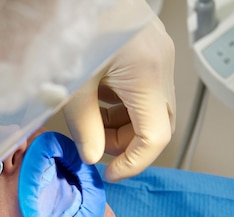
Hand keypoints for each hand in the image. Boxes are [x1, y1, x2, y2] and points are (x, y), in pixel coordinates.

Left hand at [62, 15, 175, 181]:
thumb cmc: (72, 26)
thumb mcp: (72, 84)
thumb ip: (84, 125)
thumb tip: (91, 155)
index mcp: (145, 74)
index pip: (156, 137)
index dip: (134, 163)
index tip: (111, 174)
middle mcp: (161, 63)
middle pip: (159, 123)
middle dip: (129, 144)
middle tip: (97, 148)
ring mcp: (158, 54)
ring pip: (153, 107)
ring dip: (124, 124)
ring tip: (91, 124)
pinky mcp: (148, 49)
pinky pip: (145, 89)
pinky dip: (124, 105)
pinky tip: (98, 102)